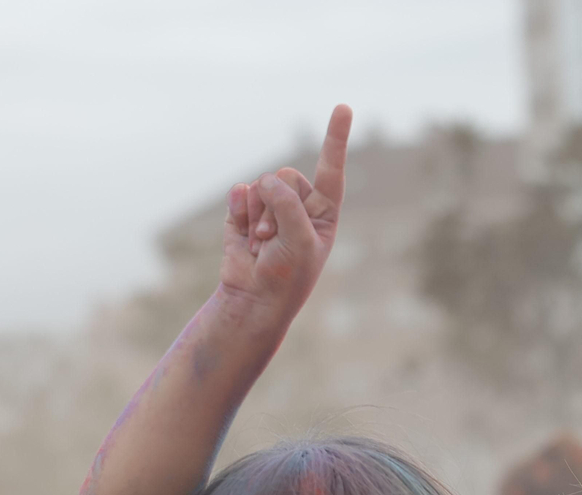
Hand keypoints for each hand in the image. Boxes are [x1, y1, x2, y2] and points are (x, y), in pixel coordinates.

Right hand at [219, 104, 351, 314]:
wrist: (254, 300)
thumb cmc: (288, 276)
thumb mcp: (299, 240)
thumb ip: (288, 204)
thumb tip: (264, 181)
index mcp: (323, 213)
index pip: (331, 170)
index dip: (335, 139)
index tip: (343, 107)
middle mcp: (298, 206)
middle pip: (285, 175)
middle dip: (275, 204)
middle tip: (273, 238)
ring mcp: (270, 208)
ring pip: (260, 185)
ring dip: (257, 215)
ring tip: (260, 243)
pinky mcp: (244, 212)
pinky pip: (239, 193)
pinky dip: (238, 210)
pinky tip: (243, 234)